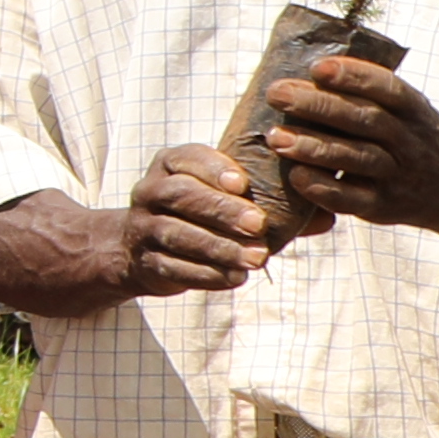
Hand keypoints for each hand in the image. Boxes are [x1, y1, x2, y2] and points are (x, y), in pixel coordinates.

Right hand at [0, 174, 262, 320]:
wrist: (136, 246)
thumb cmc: (195, 210)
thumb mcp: (210, 187)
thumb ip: (246, 189)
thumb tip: (301, 202)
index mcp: (166, 166)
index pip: (185, 159)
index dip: (212, 169)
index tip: (241, 184)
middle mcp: (148, 194)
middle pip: (180, 196)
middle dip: (221, 209)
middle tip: (258, 223)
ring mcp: (142, 230)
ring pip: (177, 235)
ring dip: (218, 247)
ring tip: (255, 258)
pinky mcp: (145, 263)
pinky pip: (173, 268)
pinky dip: (207, 275)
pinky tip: (235, 278)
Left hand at [256, 51, 438, 257]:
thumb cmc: (409, 138)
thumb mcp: (405, 111)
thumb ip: (367, 94)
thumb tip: (303, 69)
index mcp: (414, 110)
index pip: (388, 89)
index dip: (354, 76)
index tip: (317, 67)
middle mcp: (410, 142)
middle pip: (365, 120)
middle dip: (318, 106)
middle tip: (276, 94)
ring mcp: (398, 176)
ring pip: (356, 158)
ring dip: (313, 147)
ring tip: (275, 136)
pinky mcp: (383, 206)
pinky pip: (351, 198)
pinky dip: (322, 188)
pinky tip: (295, 175)